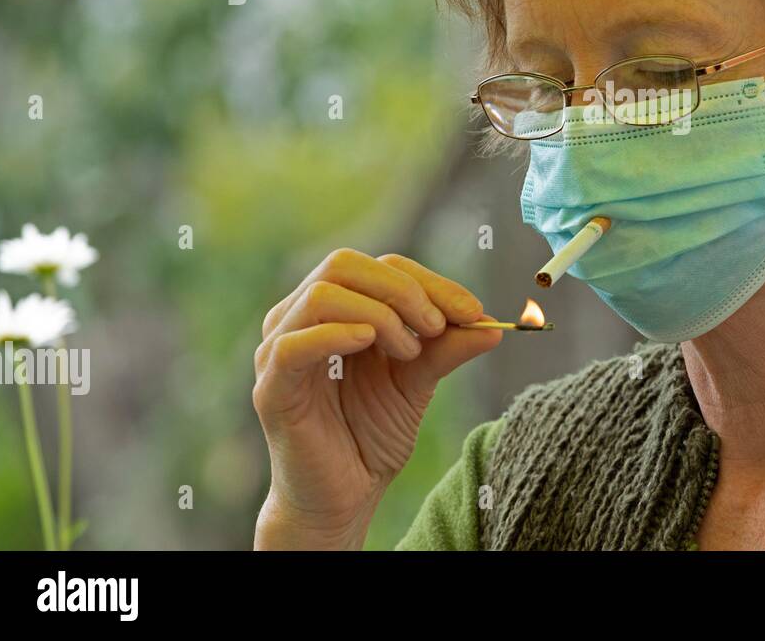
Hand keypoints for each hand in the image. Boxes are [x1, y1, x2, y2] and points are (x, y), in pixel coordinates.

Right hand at [252, 249, 499, 548]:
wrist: (343, 498)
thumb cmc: (371, 436)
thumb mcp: (418, 383)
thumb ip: (447, 348)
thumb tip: (493, 324)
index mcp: (334, 310)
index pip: (378, 267)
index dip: (428, 281)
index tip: (473, 310)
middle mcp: (298, 320)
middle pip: (344, 264)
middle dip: (402, 289)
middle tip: (439, 324)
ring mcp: (278, 351)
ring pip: (321, 294)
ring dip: (379, 313)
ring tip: (410, 351)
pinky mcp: (272, 389)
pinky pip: (294, 344)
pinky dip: (337, 334)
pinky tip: (369, 343)